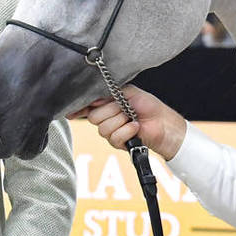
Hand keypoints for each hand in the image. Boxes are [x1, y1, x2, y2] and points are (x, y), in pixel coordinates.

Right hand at [70, 86, 186, 158]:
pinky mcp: (119, 143)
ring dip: (120, 121)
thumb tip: (94, 99)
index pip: (87, 106)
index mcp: (106, 104)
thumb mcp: (129, 92)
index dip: (78, 108)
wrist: (164, 123)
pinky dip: (126, 131)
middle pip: (93, 117)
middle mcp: (106, 118)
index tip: (71, 111)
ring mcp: (112, 131)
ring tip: (132, 117)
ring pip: (103, 128)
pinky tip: (135, 127)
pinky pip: (114, 138)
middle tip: (124, 108)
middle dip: (110, 111)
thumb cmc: (149, 106)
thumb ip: (110, 93)